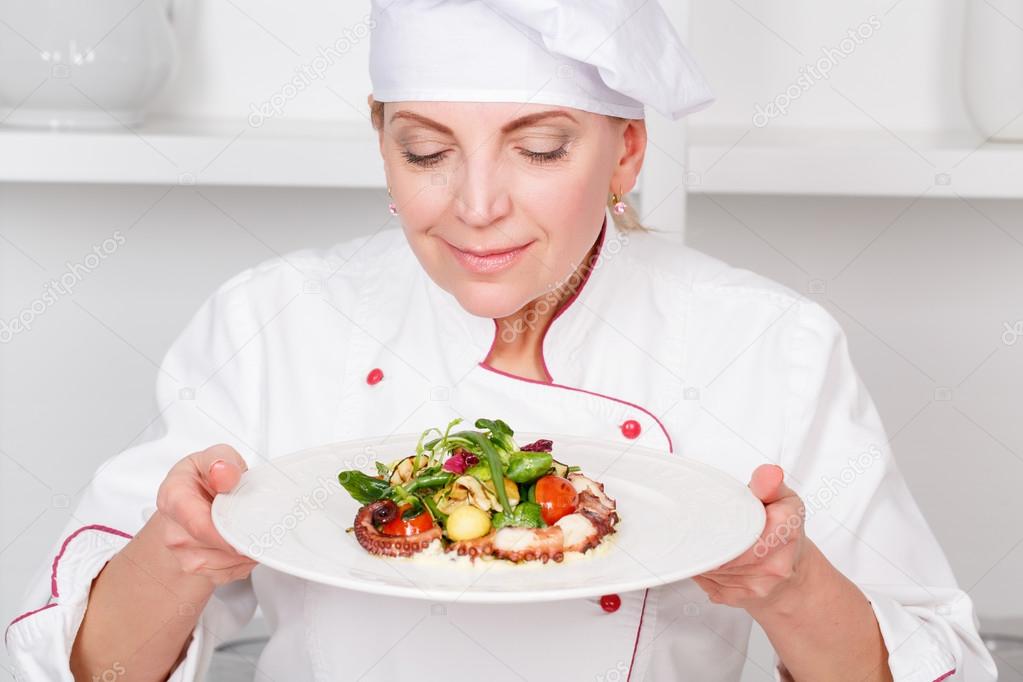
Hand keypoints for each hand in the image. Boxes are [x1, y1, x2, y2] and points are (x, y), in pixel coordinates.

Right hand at [154, 443, 257, 585]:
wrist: (194, 498)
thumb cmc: (204, 478)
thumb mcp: (214, 457)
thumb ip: (220, 461)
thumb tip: (223, 473)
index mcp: (173, 498)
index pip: (198, 525)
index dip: (226, 534)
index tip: (248, 533)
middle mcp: (173, 530)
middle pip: (214, 548)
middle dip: (243, 540)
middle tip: (264, 528)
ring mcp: (183, 554)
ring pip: (223, 565)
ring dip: (246, 553)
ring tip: (254, 531)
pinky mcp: (196, 569)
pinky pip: (227, 574)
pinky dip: (244, 562)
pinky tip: (245, 544)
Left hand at [692, 464, 811, 612]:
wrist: (793, 579)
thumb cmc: (785, 534)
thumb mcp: (784, 501)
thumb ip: (769, 484)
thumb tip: (768, 473)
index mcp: (784, 531)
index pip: (743, 529)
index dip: (720, 525)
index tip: (707, 518)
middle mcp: (773, 564)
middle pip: (721, 548)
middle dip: (707, 537)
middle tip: (697, 524)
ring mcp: (755, 586)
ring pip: (709, 564)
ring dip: (702, 552)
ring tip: (707, 539)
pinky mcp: (737, 598)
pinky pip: (705, 580)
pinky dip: (702, 568)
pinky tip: (710, 558)